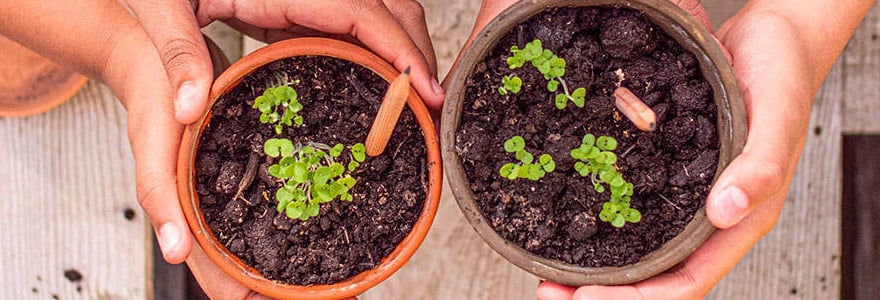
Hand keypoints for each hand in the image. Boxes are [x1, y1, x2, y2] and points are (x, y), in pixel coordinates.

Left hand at [119, 0, 443, 123]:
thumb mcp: (162, 6)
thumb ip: (177, 50)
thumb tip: (189, 109)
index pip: (366, 14)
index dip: (403, 53)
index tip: (428, 93)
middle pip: (392, 13)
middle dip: (420, 59)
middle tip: (434, 114)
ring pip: (384, 20)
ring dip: (406, 59)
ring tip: (419, 109)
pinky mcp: (305, 10)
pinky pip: (358, 32)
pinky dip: (381, 61)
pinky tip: (382, 94)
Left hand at [457, 1, 812, 298]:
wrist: (772, 40)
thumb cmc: (783, 75)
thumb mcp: (777, 114)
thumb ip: (760, 166)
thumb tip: (725, 211)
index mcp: (742, 219)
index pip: (688, 281)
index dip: (639, 299)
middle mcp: (711, 219)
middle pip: (656, 276)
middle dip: (605, 293)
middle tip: (551, 291)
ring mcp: (688, 199)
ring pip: (640, 251)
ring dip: (597, 268)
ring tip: (549, 272)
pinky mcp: (670, 175)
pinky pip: (634, 212)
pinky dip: (601, 226)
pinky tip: (568, 222)